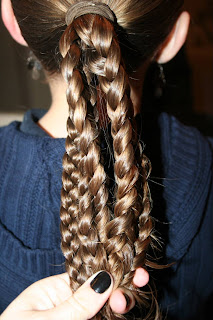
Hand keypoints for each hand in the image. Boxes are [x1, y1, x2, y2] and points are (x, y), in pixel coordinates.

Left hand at [1, 268, 148, 319]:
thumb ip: (76, 304)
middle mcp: (65, 302)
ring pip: (102, 309)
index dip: (110, 274)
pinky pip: (98, 318)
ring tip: (122, 304)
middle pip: (99, 292)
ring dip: (118, 305)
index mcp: (53, 290)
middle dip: (118, 290)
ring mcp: (74, 317)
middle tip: (133, 289)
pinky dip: (110, 315)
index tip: (132, 273)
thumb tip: (105, 279)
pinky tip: (116, 309)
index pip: (87, 276)